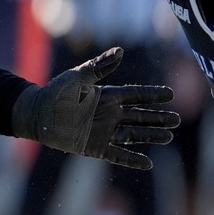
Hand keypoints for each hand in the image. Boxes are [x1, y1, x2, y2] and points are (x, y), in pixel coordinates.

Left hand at [11, 47, 180, 169]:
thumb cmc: (55, 93)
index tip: (170, 95)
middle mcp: (111, 114)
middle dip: (159, 118)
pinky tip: (148, 164)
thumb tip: (120, 50)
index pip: (137, 95)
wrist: (36, 114)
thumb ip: (100, 66)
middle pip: (141, 116)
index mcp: (108, 96)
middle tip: (177, 120)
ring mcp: (105, 131)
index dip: (153, 95)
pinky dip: (132, 160)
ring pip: (134, 134)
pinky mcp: (96, 147)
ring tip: (169, 138)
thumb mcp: (78, 77)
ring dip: (151, 136)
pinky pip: (118, 154)